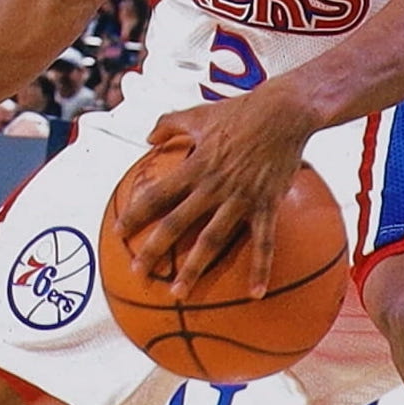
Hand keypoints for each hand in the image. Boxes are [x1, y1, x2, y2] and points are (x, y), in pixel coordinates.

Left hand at [117, 94, 318, 297]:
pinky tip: (256, 294)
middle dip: (154, 250)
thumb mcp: (199, 114)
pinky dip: (260, 269)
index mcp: (194, 166)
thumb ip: (170, 124)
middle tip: (137, 273)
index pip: (156, 195)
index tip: (118, 233)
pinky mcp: (267, 205)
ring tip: (178, 294)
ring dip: (194, 269)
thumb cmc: (241, 110)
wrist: (285, 111)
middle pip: (176, 224)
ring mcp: (240, 198)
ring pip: (212, 240)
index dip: (135, 214)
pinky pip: (263, 242)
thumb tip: (148, 137)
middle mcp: (212, 186)